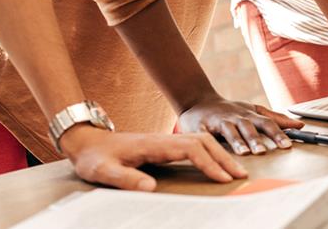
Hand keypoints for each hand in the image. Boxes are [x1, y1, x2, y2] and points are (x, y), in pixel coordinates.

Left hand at [60, 125, 246, 190]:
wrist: (86, 141)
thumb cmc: (94, 158)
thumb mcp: (103, 171)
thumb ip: (126, 179)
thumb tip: (152, 188)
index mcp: (153, 145)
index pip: (190, 149)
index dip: (208, 164)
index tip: (222, 178)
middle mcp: (164, 139)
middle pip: (203, 142)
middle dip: (223, 158)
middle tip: (240, 175)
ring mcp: (165, 141)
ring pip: (201, 141)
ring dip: (220, 154)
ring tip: (234, 171)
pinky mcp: (165, 145)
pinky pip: (195, 145)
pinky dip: (211, 152)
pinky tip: (217, 162)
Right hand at [178, 96, 303, 154]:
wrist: (199, 101)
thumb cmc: (231, 110)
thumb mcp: (254, 111)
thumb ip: (276, 119)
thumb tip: (299, 125)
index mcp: (249, 116)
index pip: (267, 123)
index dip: (277, 134)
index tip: (287, 146)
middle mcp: (236, 117)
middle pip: (249, 127)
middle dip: (257, 139)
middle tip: (264, 152)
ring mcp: (219, 122)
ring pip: (229, 131)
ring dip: (237, 141)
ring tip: (244, 152)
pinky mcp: (201, 127)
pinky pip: (205, 135)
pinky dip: (209, 140)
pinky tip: (212, 149)